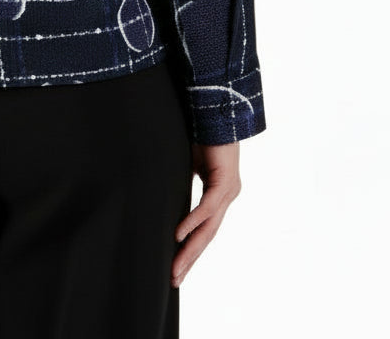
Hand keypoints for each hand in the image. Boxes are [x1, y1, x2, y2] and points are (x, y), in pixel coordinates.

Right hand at [172, 140, 241, 286]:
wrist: (216, 111)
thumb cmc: (201, 134)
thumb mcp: (187, 164)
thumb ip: (181, 182)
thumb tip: (161, 194)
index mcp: (218, 194)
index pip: (204, 229)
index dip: (190, 249)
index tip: (175, 267)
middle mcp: (226, 196)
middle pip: (207, 236)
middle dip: (189, 258)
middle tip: (175, 278)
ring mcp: (228, 191)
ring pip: (208, 227)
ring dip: (190, 249)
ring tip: (176, 266)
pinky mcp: (225, 182)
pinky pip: (207, 207)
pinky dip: (192, 222)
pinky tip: (179, 235)